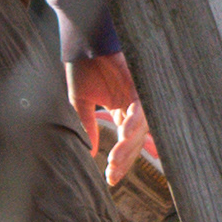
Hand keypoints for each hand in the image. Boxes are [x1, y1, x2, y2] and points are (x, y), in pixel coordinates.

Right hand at [69, 51, 156, 186]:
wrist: (85, 43)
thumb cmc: (83, 67)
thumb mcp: (81, 102)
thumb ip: (87, 126)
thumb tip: (90, 152)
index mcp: (120, 110)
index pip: (124, 142)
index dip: (119, 161)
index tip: (110, 179)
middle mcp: (132, 107)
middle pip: (134, 141)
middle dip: (124, 160)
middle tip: (112, 176)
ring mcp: (138, 97)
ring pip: (139, 130)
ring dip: (128, 147)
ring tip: (115, 163)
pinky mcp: (139, 86)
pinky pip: (141, 110)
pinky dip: (133, 124)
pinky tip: (123, 136)